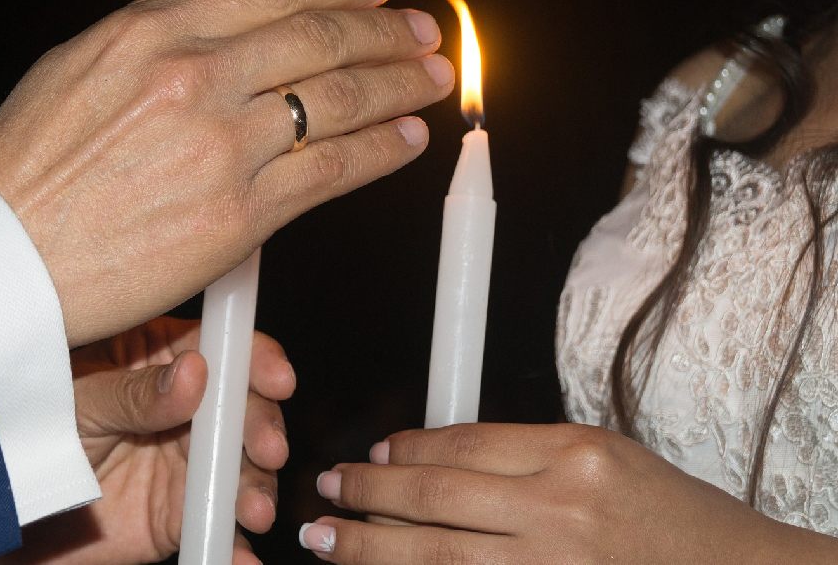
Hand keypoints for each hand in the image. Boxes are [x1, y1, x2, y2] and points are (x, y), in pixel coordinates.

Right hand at [0, 0, 453, 346]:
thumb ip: (153, 18)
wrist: (2, 259)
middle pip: (320, 38)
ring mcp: (223, 148)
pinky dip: (380, 151)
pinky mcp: (239, 217)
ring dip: (400, 84)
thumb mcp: (72, 65)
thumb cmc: (26, 169)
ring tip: (431, 78)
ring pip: (340, 101)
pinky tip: (408, 138)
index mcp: (152, 34)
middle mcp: (195, 79)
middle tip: (419, 32)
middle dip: (384, 30)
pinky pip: (331, 172)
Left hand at [0, 316, 294, 564]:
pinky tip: (240, 556)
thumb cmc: (28, 436)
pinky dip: (235, 546)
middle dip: (262, 429)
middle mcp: (184, 407)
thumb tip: (195, 374)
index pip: (221, 346)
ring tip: (250, 509)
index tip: (275, 378)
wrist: (4, 517)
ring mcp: (187, 461)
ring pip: (243, 468)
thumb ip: (135, 394)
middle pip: (244, 408)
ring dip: (257, 488)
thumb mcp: (78, 405)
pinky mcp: (182, 513)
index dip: (256, 357)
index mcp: (157, 358)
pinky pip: (218, 526)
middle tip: (266, 450)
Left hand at [298, 423, 837, 563]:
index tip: (373, 452)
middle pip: (432, 497)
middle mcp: (561, 510)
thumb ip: (524, 453)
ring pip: (431, 553)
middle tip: (325, 490)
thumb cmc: (674, 521)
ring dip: (366, 547)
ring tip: (324, 539)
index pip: (460, 444)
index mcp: (574, 454)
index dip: (402, 448)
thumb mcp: (605, 457)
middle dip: (365, 493)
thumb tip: (433, 454)